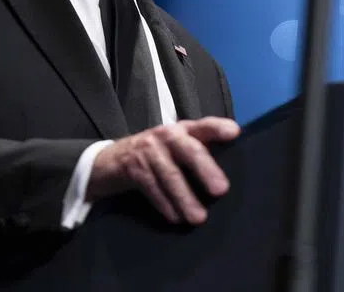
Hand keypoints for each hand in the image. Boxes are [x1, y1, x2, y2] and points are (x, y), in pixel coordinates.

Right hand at [87, 117, 240, 223]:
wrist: (109, 161)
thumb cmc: (155, 156)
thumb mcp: (175, 148)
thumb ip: (200, 152)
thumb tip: (227, 176)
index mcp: (183, 129)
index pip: (204, 125)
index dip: (218, 128)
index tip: (234, 133)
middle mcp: (167, 135)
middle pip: (189, 150)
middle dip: (205, 169)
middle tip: (221, 190)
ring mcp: (148, 150)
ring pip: (170, 175)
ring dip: (185, 197)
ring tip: (199, 217)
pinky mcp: (132, 168)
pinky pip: (152, 188)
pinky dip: (165, 204)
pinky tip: (175, 218)